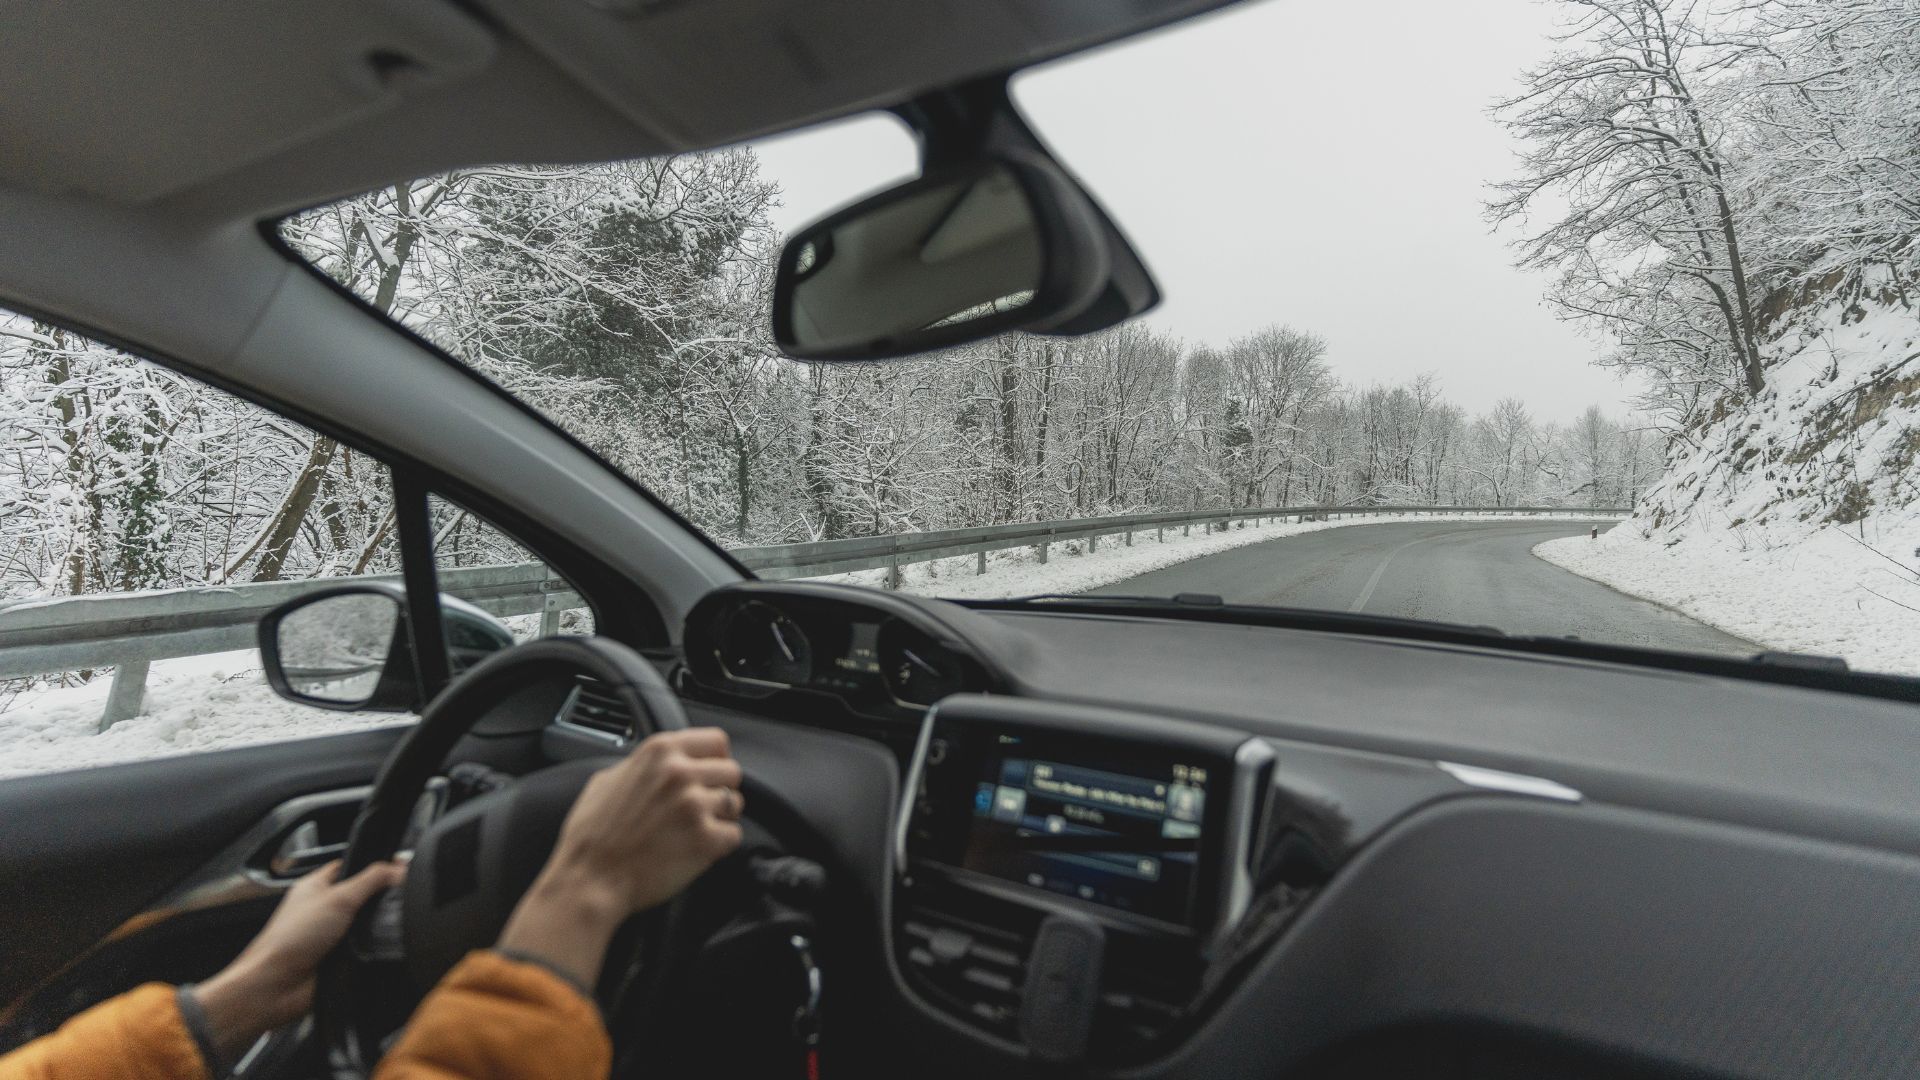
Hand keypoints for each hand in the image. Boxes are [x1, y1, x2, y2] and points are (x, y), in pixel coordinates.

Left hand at [193, 860, 404, 1059]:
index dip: (373, 866)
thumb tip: (397, 868)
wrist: (277, 986)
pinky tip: (372, 949)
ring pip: (369, 924)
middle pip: (364, 896)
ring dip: (375, 928)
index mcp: (316, 886)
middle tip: (389, 901)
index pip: (351, 866)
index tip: (396, 869)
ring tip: (375, 929)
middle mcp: (323, 909)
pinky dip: (373, 949)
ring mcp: (332, 935)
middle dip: (378, 901)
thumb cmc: (287, 941)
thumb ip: (371, 880)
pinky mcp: (340, 958)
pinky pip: (368, 948)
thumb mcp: (337, 898)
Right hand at [497, 727, 743, 986]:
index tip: (710, 773)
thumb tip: (660, 765)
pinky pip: (734, 835)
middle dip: (719, 790)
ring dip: (721, 818)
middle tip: (700, 808)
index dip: (716, 759)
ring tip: (694, 830)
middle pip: (732, 772)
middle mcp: (680, 773)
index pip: (717, 741)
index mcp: (659, 752)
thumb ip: (641, 766)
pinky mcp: (705, 840)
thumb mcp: (607, 780)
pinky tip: (695, 849)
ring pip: (736, 804)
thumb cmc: (592, 836)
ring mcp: (694, 806)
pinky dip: (719, 845)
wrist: (589, 880)